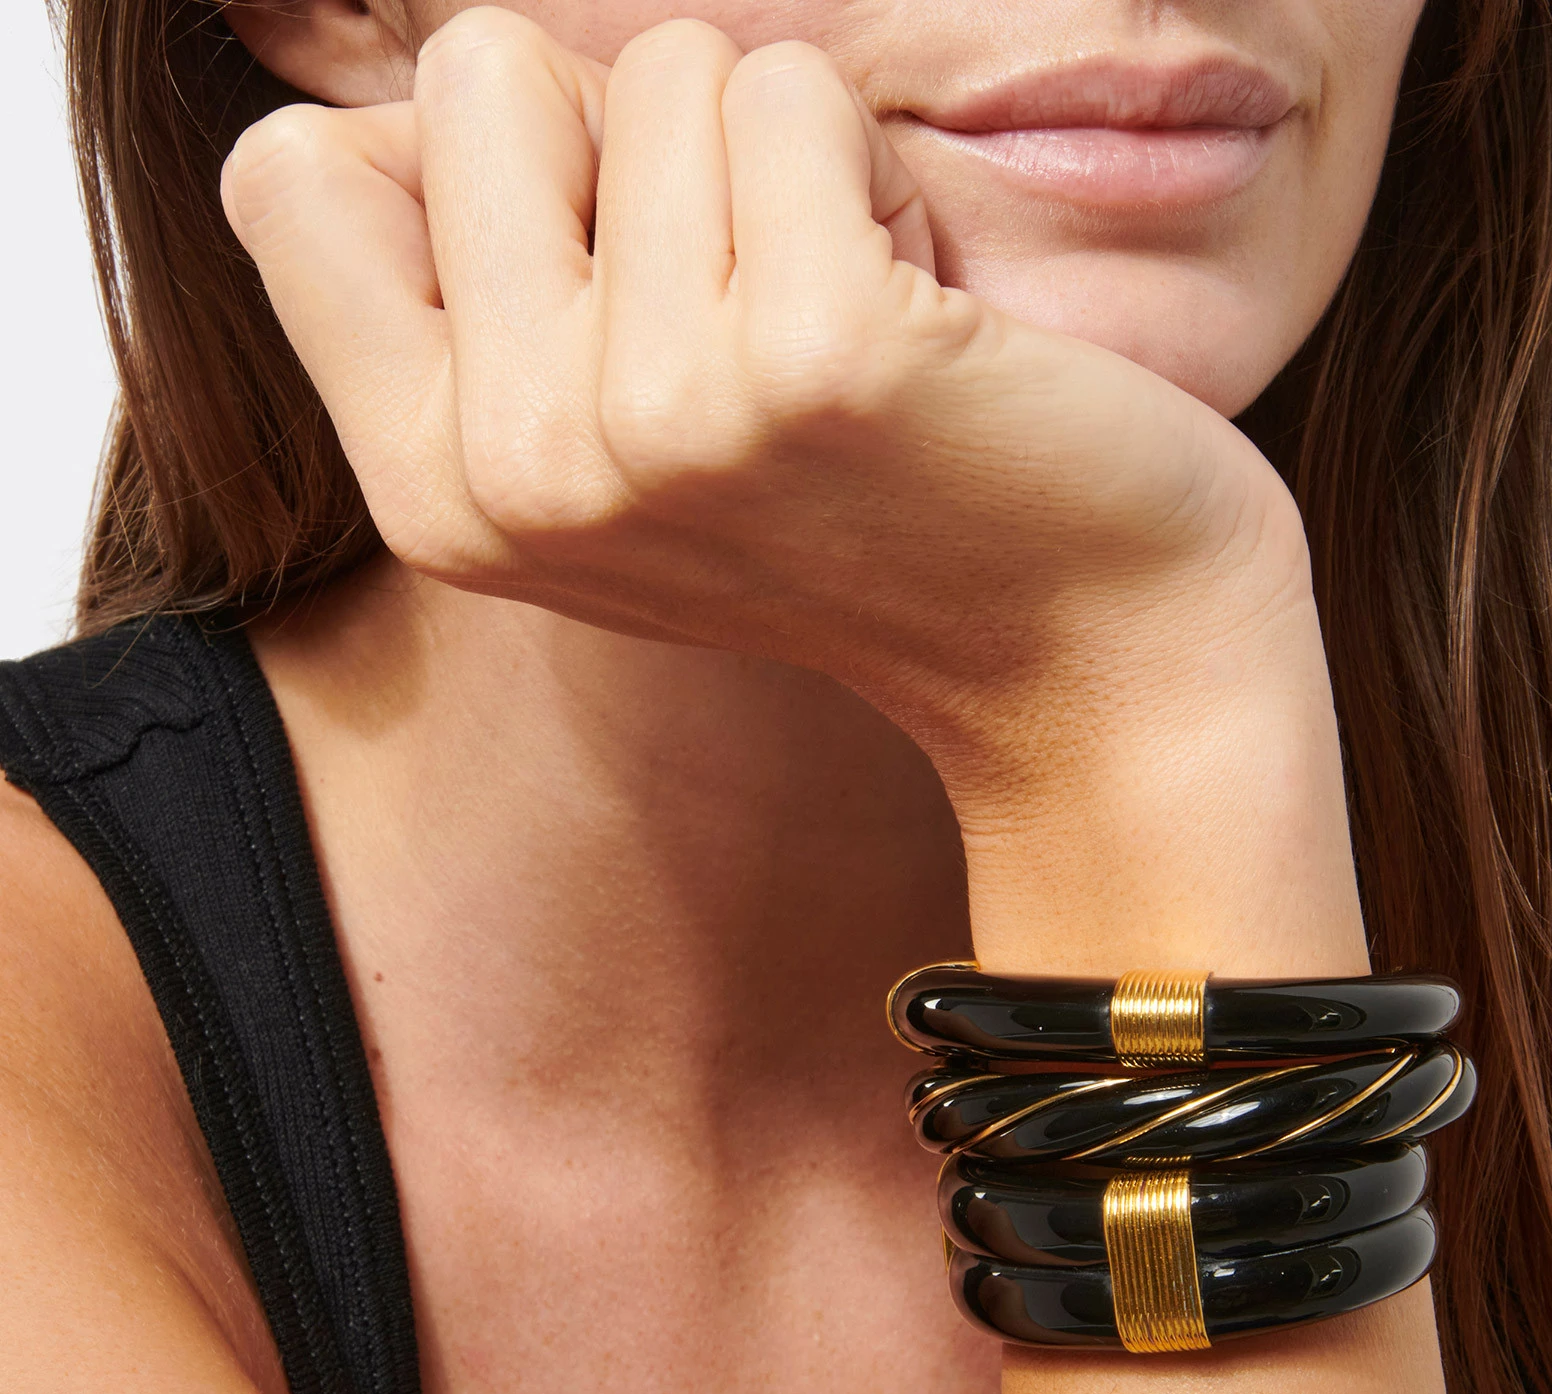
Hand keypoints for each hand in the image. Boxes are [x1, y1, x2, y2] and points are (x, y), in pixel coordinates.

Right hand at [220, 8, 1314, 800]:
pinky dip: (873, 174)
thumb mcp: (608, 456)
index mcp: (431, 498)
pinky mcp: (814, 359)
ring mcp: (656, 420)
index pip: (284, 174)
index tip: (598, 277)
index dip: (457, 168)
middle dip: (631, 143)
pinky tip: (915, 322)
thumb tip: (449, 83)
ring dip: (777, 168)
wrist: (1072, 651)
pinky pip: (792, 97)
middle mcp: (513, 471)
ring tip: (840, 329)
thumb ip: (479, 300)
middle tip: (741, 305)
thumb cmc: (855, 518)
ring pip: (662, 71)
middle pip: (476, 73)